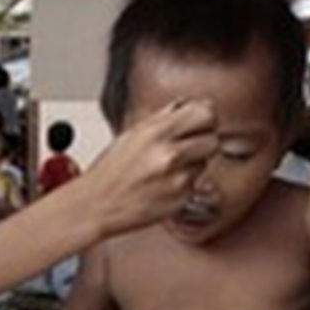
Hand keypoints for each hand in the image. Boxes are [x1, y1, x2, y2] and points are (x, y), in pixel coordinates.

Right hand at [81, 98, 218, 235]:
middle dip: (202, 141)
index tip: (200, 121)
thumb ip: (163, 117)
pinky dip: (184, 183)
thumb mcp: (132, 134)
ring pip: (205, 163)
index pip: (207, 113)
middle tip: (186, 145)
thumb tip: (186, 104)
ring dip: (193, 163)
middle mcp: (169, 155)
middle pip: (213, 139)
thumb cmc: (110, 171)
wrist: (96, 205)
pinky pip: (195, 184)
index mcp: (156, 132)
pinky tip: (163, 183)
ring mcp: (177, 179)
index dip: (205, 117)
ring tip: (167, 167)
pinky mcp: (181, 200)